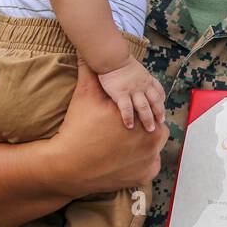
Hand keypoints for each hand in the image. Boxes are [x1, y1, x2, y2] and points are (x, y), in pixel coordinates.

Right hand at [44, 56, 166, 193]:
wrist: (69, 164)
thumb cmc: (78, 128)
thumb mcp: (85, 95)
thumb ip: (89, 70)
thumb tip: (83, 50)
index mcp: (142, 114)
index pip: (152, 107)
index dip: (143, 109)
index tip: (134, 112)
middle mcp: (152, 138)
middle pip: (157, 129)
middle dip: (147, 128)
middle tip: (134, 129)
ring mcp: (150, 159)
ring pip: (155, 148)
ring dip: (148, 145)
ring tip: (134, 143)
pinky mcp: (144, 176)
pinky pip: (150, 167)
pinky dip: (143, 163)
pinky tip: (132, 159)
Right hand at [97, 59, 166, 131]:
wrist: (113, 57)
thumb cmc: (119, 59)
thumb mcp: (133, 66)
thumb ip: (135, 74)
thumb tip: (132, 76)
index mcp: (146, 78)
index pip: (158, 89)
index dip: (161, 98)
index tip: (162, 104)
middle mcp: (142, 86)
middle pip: (154, 101)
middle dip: (159, 112)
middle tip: (161, 122)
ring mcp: (133, 91)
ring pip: (144, 107)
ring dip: (148, 119)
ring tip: (150, 128)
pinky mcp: (121, 94)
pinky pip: (127, 109)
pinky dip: (129, 118)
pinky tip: (130, 126)